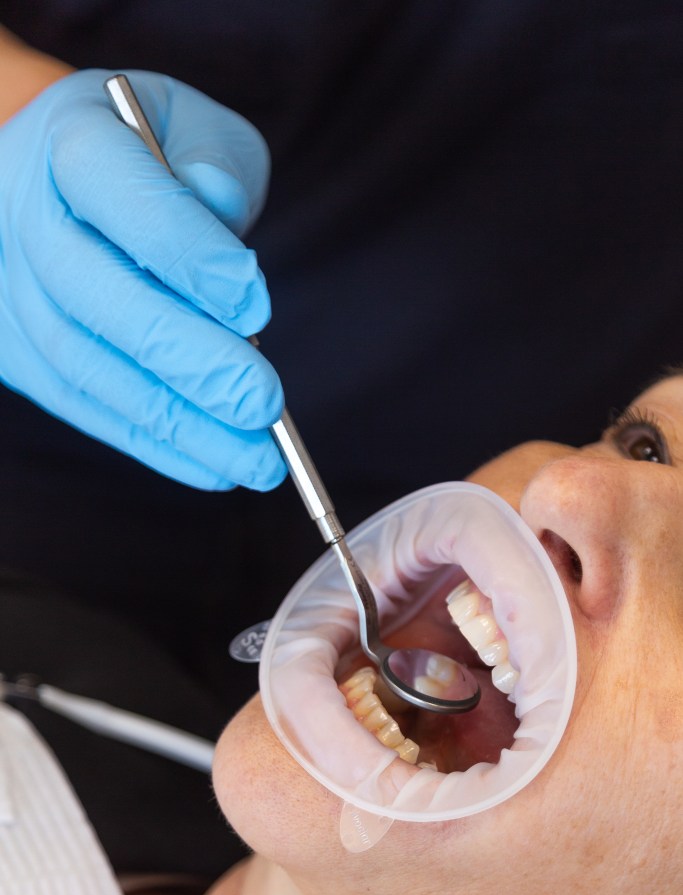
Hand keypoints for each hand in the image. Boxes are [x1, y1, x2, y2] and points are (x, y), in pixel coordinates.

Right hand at [0, 68, 285, 489]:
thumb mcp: (193, 127)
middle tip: (262, 403)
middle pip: (91, 293)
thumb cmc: (151, 154)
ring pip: (84, 364)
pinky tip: (214, 466)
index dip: (185, 251)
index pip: (115, 189)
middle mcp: (21, 214)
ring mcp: (8, 289)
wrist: (68, 183)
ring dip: (177, 422)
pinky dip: (154, 443)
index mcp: (67, 139)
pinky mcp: (17, 352)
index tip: (256, 304)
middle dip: (185, 357)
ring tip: (255, 459)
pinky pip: (83, 407)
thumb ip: (213, 161)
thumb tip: (221, 205)